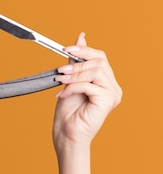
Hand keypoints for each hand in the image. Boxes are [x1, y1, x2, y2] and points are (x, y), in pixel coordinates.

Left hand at [53, 33, 121, 151]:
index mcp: (105, 82)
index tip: (65, 48)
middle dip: (77, 63)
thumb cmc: (67, 114)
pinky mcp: (109, 100)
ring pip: (96, 71)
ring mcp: (113, 94)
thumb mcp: (69, 82)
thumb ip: (76, 62)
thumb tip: (80, 38)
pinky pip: (90, 85)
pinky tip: (62, 95)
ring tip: (59, 81)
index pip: (100, 57)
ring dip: (74, 74)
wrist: (66, 136)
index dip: (84, 50)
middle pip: (99, 62)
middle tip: (60, 70)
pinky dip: (73, 87)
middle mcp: (113, 87)